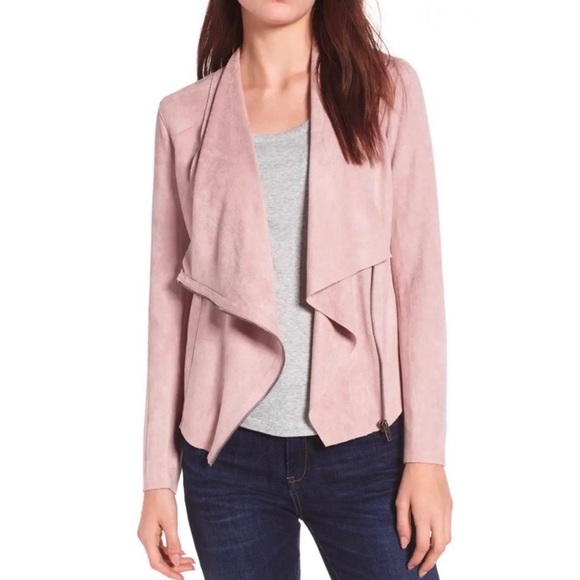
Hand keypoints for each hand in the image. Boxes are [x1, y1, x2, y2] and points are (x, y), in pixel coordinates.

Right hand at [137, 489, 195, 578]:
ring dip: (174, 558)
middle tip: (192, 567)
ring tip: (190, 561)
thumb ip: (173, 543)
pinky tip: (181, 552)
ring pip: (161, 552)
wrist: (158, 484)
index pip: (156, 563)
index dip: (169, 572)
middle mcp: (145, 538)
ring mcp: (148, 533)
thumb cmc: (163, 500)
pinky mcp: (152, 529)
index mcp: (146, 538)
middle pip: (159, 559)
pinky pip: (161, 545)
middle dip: (175, 565)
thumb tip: (175, 562)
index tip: (182, 578)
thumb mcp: (171, 522)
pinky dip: (171, 550)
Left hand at [395, 463, 451, 577]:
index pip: (423, 545)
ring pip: (447, 540)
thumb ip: (402, 524)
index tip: (410, 565)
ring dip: (438, 552)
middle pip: (439, 548)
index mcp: (424, 514)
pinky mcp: (450, 507)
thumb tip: (404, 543)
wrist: (427, 461)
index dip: (417, 559)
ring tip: (427, 557)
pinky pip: (449, 529)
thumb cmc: (411, 479)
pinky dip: (443, 539)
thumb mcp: (401, 500)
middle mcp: (438, 515)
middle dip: (431, 562)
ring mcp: (447, 511)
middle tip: (422, 570)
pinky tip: (434, 540)